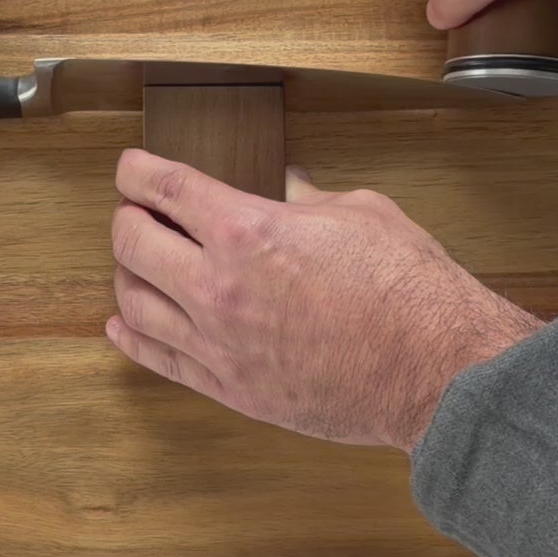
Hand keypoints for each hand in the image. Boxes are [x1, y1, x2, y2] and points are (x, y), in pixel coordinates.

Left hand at [107, 152, 539, 451]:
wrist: (434, 370)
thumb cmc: (408, 291)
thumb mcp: (359, 213)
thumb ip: (309, 200)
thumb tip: (291, 191)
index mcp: (248, 231)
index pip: (164, 188)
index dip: (136, 171)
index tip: (131, 168)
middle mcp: (219, 287)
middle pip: (131, 243)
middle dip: (127, 219)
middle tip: (136, 212)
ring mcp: (219, 343)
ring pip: (134, 303)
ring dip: (127, 276)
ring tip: (137, 264)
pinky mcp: (231, 388)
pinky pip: (158, 360)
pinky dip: (132, 338)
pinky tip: (123, 325)